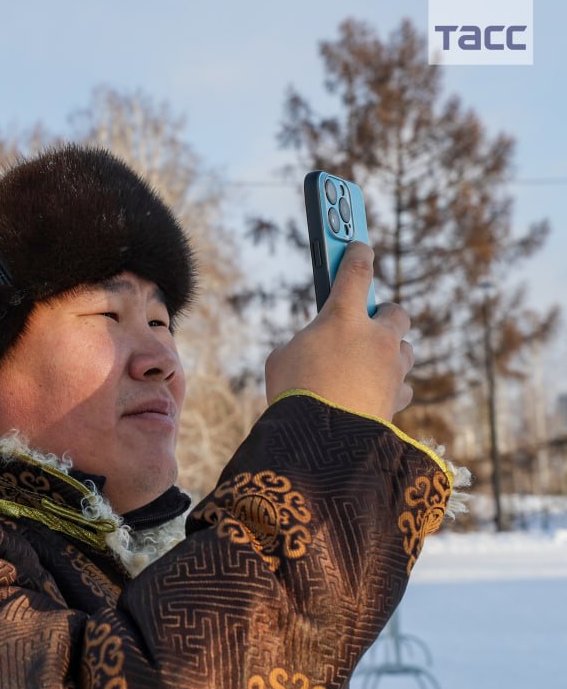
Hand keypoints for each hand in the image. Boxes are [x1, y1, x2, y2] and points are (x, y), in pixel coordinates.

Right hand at [265, 242, 412, 419]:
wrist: (324, 442)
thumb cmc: (294, 394)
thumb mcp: (282, 360)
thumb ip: (303, 346)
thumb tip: (314, 352)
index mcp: (343, 317)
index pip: (356, 272)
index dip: (357, 255)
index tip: (359, 246)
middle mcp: (376, 338)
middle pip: (396, 311)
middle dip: (383, 315)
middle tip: (365, 323)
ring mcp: (392, 368)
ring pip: (405, 349)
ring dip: (390, 352)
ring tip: (368, 364)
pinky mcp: (399, 398)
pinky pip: (403, 385)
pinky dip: (391, 386)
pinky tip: (374, 393)